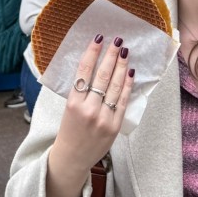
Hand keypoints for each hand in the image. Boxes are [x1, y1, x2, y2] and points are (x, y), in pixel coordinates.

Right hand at [51, 34, 134, 173]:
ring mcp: (103, 118)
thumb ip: (80, 91)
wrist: (73, 157)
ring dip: (121, 66)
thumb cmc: (69, 130)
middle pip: (102, 76)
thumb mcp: (68, 108)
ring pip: (115, 86)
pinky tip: (129, 72)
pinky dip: (127, 85)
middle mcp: (88, 110)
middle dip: (110, 56)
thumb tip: (94, 66)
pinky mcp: (115, 126)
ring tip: (125, 51)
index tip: (98, 39)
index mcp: (73, 103)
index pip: (84, 72)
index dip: (92, 53)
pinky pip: (123, 101)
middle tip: (117, 40)